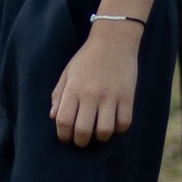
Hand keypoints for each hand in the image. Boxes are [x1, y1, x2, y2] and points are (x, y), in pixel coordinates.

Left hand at [50, 20, 140, 148]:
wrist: (114, 40)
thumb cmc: (88, 57)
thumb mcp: (68, 72)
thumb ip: (59, 94)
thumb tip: (53, 117)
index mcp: (74, 89)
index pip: (63, 121)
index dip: (63, 135)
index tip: (66, 137)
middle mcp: (91, 95)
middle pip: (83, 131)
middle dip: (80, 141)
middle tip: (81, 138)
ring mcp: (111, 97)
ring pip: (104, 132)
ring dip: (99, 137)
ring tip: (98, 131)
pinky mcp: (127, 97)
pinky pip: (124, 124)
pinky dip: (118, 128)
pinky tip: (114, 122)